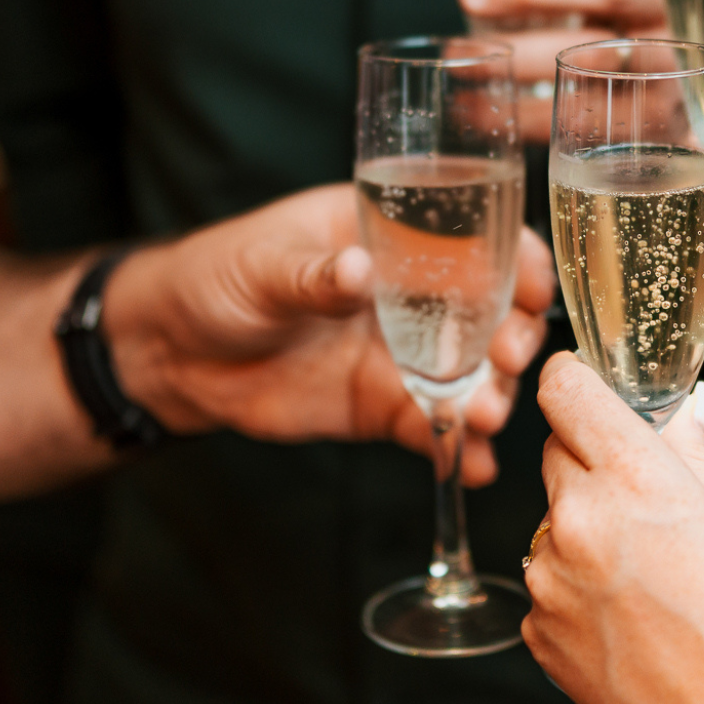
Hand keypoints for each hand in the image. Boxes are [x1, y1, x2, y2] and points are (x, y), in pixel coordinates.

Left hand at [104, 184, 554, 484]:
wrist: (172, 355)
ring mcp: (402, 353)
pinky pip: (434, 428)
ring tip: (484, 417)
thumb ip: (309, 274)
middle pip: (491, 311)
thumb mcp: (258, 266)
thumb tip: (355, 271)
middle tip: (507, 360)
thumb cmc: (215, 279)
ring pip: (472, 374)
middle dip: (512, 335)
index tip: (532, 287)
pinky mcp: (384, 406)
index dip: (515, 259)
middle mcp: (411, 293)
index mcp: (390, 235)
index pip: (475, 237)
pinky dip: (458, 449)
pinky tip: (473, 467)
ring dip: (491, 395)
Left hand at [423, 0, 668, 139]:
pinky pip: (590, 115)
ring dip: (523, 57)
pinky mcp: (662, 117)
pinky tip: (477, 107)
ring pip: (600, 56)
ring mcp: (678, 60)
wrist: (688, 85)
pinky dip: (526, 114)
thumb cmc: (623, 11)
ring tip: (461, 57)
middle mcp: (681, 0)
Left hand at [522, 353, 703, 703]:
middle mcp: (577, 521)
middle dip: (593, 456)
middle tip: (647, 496)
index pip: (564, 388)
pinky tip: (633, 620)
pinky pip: (549, 580)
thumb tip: (678, 406)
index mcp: (634, 479)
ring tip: (651, 577)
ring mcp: (550, 581)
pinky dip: (578, 585)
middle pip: (557, 449)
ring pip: (553, 519)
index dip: (577, 380)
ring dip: (585, 526)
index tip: (591, 388)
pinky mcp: (539, 633)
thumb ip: (689, 454)